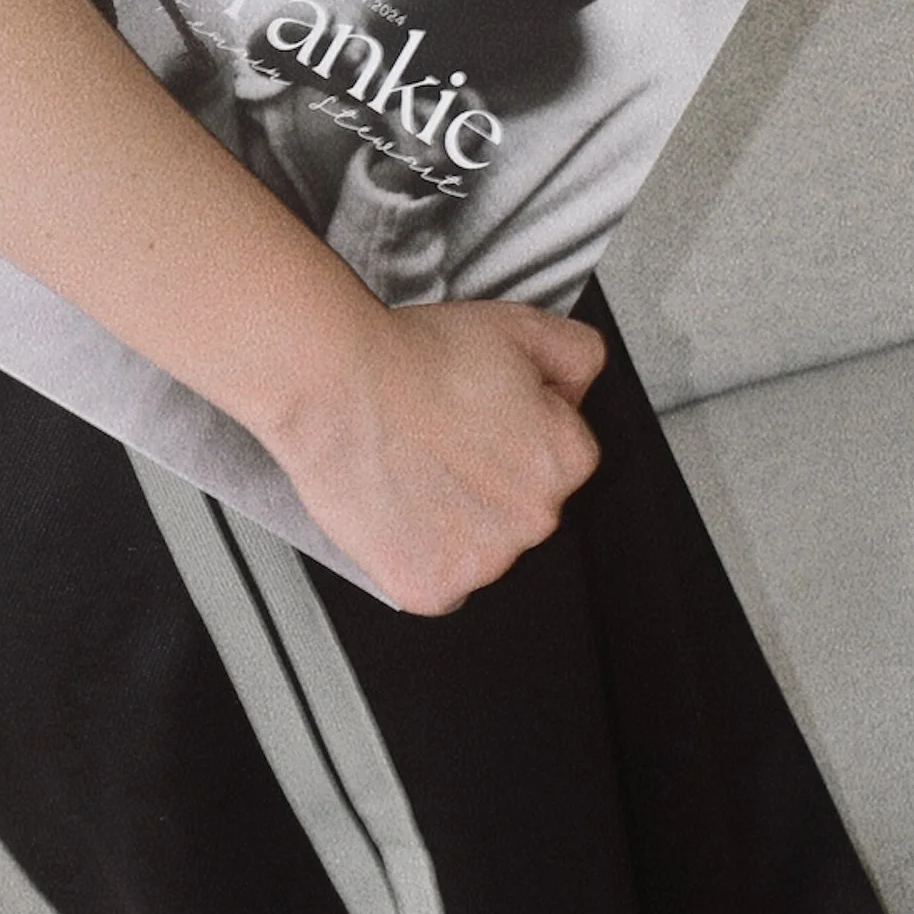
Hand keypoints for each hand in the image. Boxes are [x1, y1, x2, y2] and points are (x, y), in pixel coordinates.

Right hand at [260, 296, 606, 612]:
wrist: (336, 384)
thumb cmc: (413, 358)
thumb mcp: (520, 326)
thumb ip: (578, 356)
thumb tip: (578, 392)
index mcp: (568, 460)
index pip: (558, 460)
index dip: (513, 433)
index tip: (477, 420)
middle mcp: (537, 518)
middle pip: (520, 509)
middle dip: (487, 482)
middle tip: (439, 441)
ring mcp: (486, 560)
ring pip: (480, 549)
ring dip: (453, 523)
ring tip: (412, 470)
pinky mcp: (434, 588)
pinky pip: (437, 585)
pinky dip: (417, 557)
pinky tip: (398, 510)